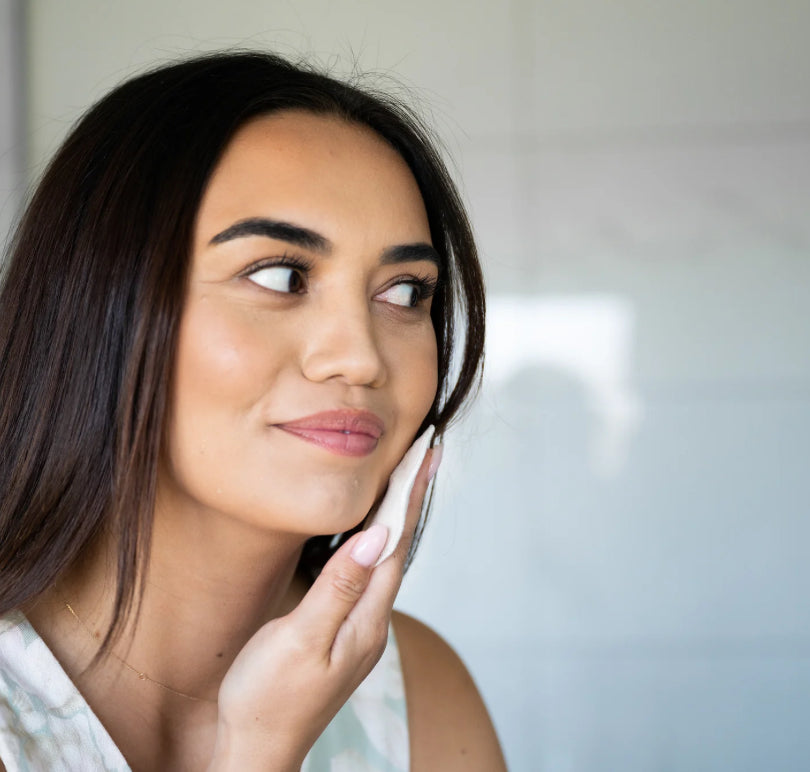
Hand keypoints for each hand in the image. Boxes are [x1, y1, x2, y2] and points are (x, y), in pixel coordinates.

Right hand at [207, 446, 437, 770]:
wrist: (258, 752)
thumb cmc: (269, 699)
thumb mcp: (300, 641)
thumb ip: (340, 588)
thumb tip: (376, 536)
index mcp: (367, 619)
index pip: (397, 543)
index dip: (409, 495)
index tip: (425, 455)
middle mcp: (373, 622)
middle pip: (400, 547)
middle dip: (412, 498)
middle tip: (425, 454)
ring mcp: (361, 629)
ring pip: (387, 560)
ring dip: (398, 517)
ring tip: (407, 481)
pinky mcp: (344, 633)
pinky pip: (370, 575)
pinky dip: (377, 543)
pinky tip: (373, 534)